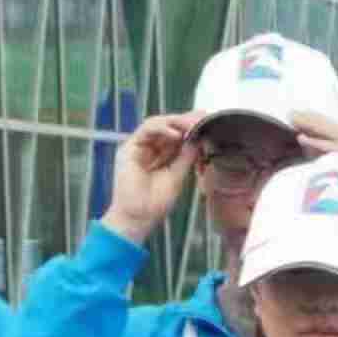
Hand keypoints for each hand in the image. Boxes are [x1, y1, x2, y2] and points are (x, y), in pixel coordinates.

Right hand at [100, 113, 200, 241]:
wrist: (138, 217)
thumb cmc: (156, 202)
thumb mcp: (178, 174)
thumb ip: (187, 155)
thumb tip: (199, 137)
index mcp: (161, 154)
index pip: (177, 133)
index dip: (191, 126)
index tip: (209, 121)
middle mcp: (149, 147)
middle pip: (168, 126)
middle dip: (186, 121)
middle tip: (204, 118)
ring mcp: (138, 146)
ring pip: (157, 123)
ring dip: (176, 122)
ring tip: (192, 125)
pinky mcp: (128, 148)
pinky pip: (146, 130)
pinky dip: (162, 129)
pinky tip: (177, 135)